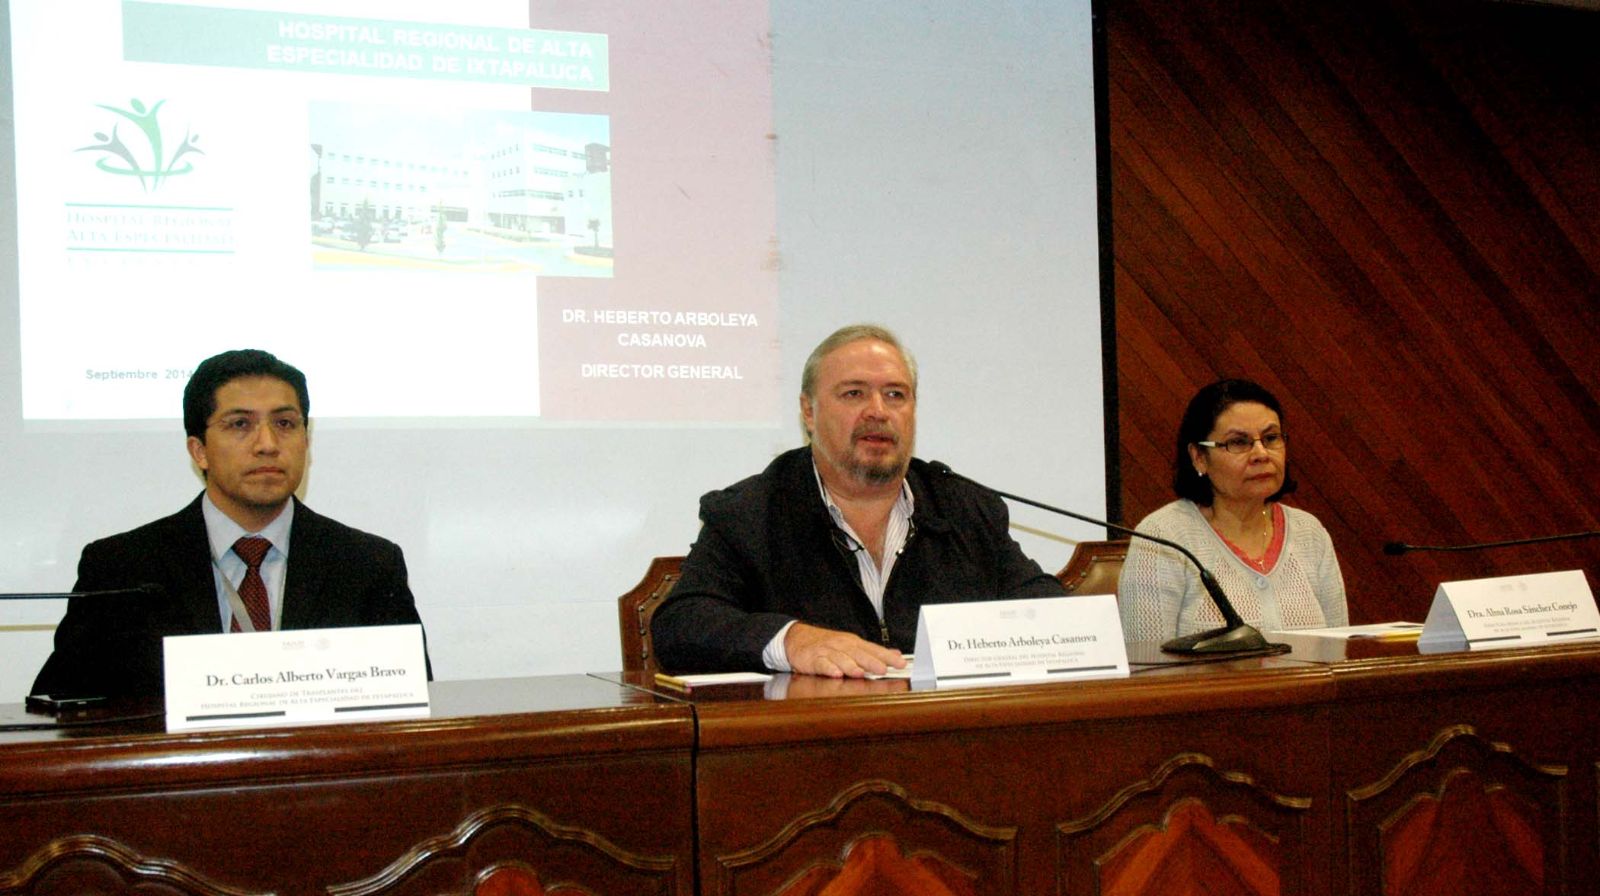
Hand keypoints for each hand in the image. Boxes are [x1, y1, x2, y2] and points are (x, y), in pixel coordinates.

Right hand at [783, 622, 905, 677]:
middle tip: (883, 669)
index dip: (887, 656)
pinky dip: (829, 668)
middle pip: (859, 654)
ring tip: (860, 673)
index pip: (874, 649)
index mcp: (854, 643)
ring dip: (851, 666)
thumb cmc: (828, 645)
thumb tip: (896, 654)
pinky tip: (836, 674)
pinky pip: (822, 664)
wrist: (798, 638)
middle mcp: (842, 646)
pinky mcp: (813, 659)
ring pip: (841, 659)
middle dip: (871, 661)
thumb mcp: (852, 645)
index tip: (900, 663)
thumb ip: (873, 652)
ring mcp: (827, 652)